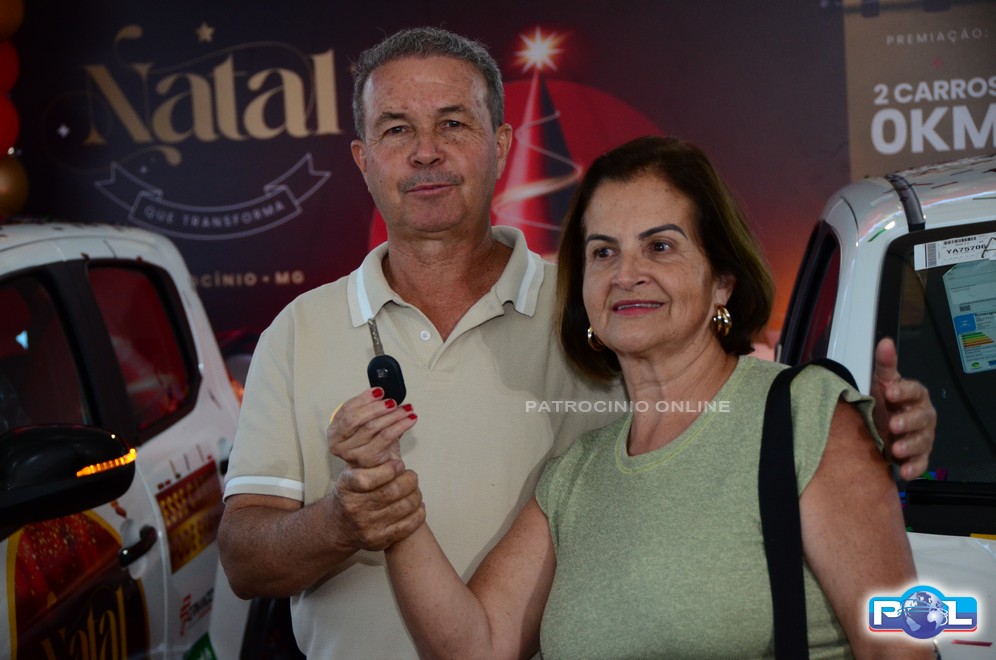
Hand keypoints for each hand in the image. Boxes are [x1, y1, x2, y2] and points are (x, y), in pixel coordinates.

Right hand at [328, 387, 416, 467]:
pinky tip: (409, 420)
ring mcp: (351, 453)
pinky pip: (385, 437)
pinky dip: (400, 425)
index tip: (379, 391)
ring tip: (406, 409)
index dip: (363, 398)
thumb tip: (385, 395)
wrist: (379, 467)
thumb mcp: (366, 424)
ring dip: (392, 415)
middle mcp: (338, 443)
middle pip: (355, 419)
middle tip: (392, 402)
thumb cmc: (372, 444)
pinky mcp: (368, 459)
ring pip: (372, 427)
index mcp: (335, 430)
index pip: (346, 409)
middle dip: (376, 407)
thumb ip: (370, 409)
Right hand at [332, 461, 425, 551]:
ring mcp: (367, 526)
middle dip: (409, 481)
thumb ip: (371, 462)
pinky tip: (418, 506)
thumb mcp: (353, 473)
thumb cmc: (353, 493)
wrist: (339, 525)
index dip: (388, 471)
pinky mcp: (378, 540)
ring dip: (416, 496)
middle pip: (391, 492)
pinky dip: (419, 513)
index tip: (399, 465)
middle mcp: (354, 508)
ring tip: (415, 491)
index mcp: (347, 487)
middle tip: (412, 477)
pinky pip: (408, 526)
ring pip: (403, 507)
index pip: (367, 479)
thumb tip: (396, 448)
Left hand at [870, 337, 936, 480]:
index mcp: (915, 397)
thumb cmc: (885, 404)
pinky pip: (920, 464)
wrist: (880, 429)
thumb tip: (885, 342)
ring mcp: (922, 437)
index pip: (915, 391)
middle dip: (909, 421)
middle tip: (893, 425)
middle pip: (922, 418)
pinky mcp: (918, 457)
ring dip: (910, 446)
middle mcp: (923, 417)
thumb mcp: (881, 384)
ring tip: (895, 449)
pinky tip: (903, 472)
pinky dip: (913, 468)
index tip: (889, 392)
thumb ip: (885, 365)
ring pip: (922, 442)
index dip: (904, 391)